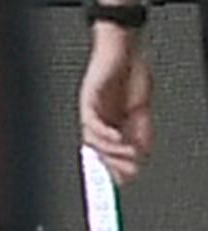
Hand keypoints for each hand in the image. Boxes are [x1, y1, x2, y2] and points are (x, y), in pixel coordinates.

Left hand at [81, 17, 154, 175]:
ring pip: (92, 138)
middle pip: (95, 150)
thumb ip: (141, 132)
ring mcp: (90, 108)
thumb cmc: (130, 74)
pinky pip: (90, 120)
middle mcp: (95, 118)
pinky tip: (116, 139)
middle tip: (126, 176)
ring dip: (111, 151)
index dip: (111, 169)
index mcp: (107, 123)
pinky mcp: (88, 96)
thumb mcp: (141, 110)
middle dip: (110, 166)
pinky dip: (104, 133)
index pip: (105, 152)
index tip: (122, 183)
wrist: (125, 48)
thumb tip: (141, 155)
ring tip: (128, 156)